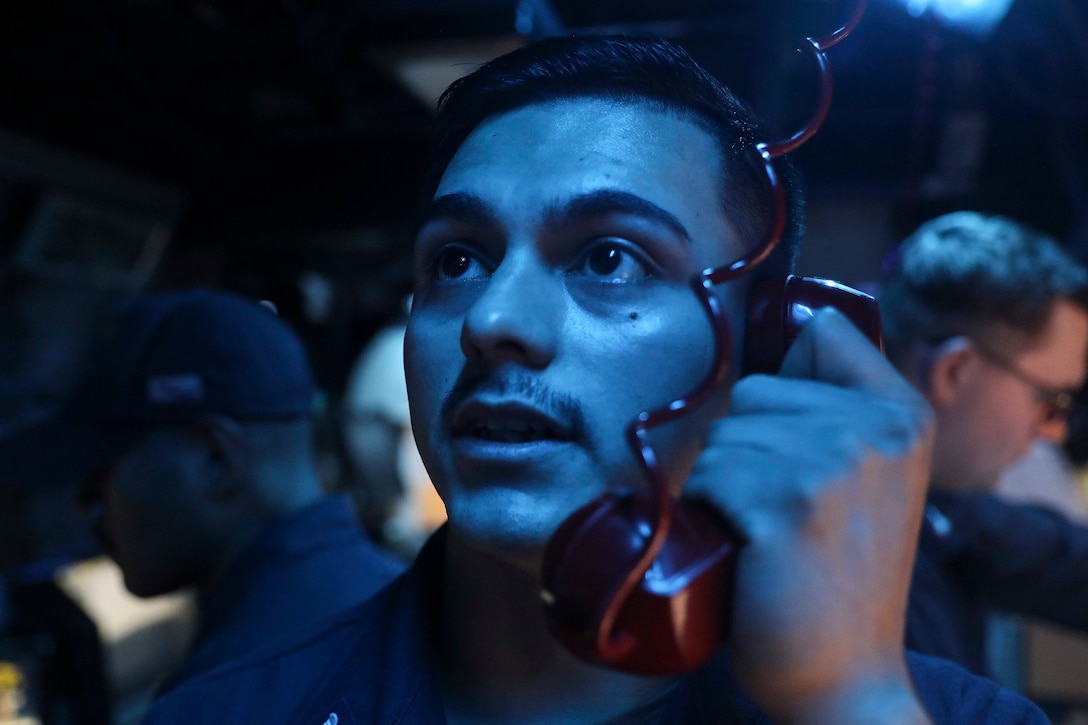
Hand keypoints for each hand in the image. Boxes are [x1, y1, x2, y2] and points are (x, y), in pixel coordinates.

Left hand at [683, 309, 934, 723]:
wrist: (843, 674)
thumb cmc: (835, 574)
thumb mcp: (868, 477)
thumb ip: (837, 410)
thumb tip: (773, 345)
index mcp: (902, 412)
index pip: (821, 332)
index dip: (788, 378)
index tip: (791, 437)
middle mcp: (875, 427)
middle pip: (752, 390)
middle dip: (744, 448)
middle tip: (778, 511)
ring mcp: (833, 462)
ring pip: (722, 437)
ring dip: (722, 486)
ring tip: (763, 534)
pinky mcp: (786, 504)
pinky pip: (706, 477)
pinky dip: (707, 513)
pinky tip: (746, 551)